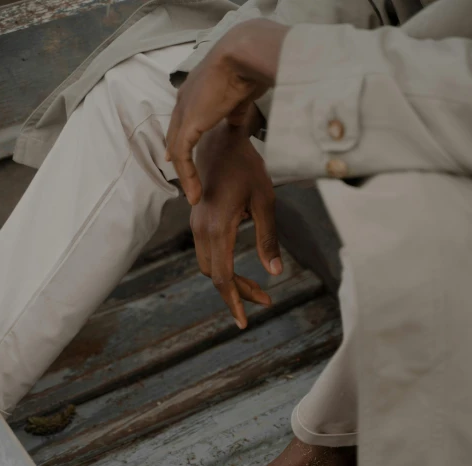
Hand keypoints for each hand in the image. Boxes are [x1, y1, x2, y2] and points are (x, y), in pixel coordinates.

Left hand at [166, 19, 288, 204]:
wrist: (243, 58)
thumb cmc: (248, 69)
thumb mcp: (239, 94)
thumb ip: (234, 110)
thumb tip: (237, 122)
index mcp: (194, 91)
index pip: (183, 121)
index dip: (181, 142)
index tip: (183, 161)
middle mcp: (184, 100)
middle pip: (174, 137)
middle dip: (179, 161)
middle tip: (187, 184)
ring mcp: (184, 112)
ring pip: (177, 150)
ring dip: (185, 176)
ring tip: (194, 196)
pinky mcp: (188, 125)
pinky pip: (182, 156)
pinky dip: (188, 176)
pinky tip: (195, 192)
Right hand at [191, 115, 281, 328]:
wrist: (220, 139)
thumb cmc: (247, 167)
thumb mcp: (265, 202)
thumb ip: (268, 238)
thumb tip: (275, 271)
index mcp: (217, 227)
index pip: (223, 277)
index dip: (235, 301)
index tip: (245, 321)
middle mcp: (201, 230)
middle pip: (215, 276)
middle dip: (238, 293)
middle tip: (265, 301)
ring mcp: (196, 225)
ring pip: (208, 266)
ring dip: (230, 281)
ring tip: (258, 289)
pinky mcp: (197, 221)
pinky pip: (207, 253)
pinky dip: (222, 267)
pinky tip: (241, 271)